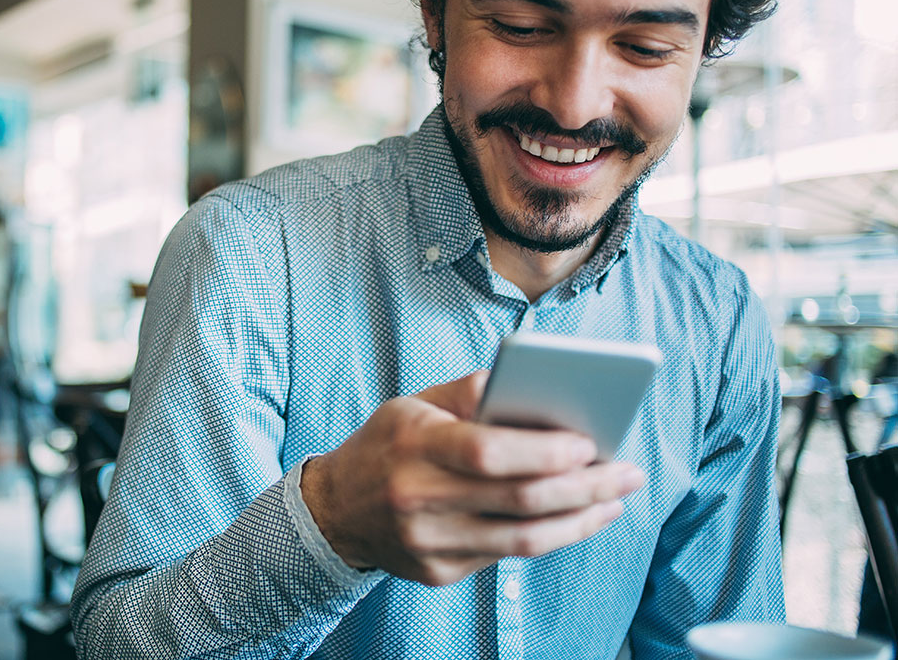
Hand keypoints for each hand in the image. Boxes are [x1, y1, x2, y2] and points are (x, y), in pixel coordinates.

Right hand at [301, 371, 644, 585]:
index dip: (544, 450)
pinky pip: (508, 556)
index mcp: (413, 446)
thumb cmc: (386, 445)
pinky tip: (578, 518)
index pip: (487, 452)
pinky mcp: (439, 572)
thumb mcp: (415, 404)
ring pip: (523, 539)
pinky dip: (551, 536)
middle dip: (585, 486)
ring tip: (615, 498)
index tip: (590, 442)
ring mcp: (428, 543)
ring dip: (581, 519)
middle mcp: (418, 499)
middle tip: (628, 471)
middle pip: (520, 499)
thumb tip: (536, 389)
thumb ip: (472, 392)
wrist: (333, 510)